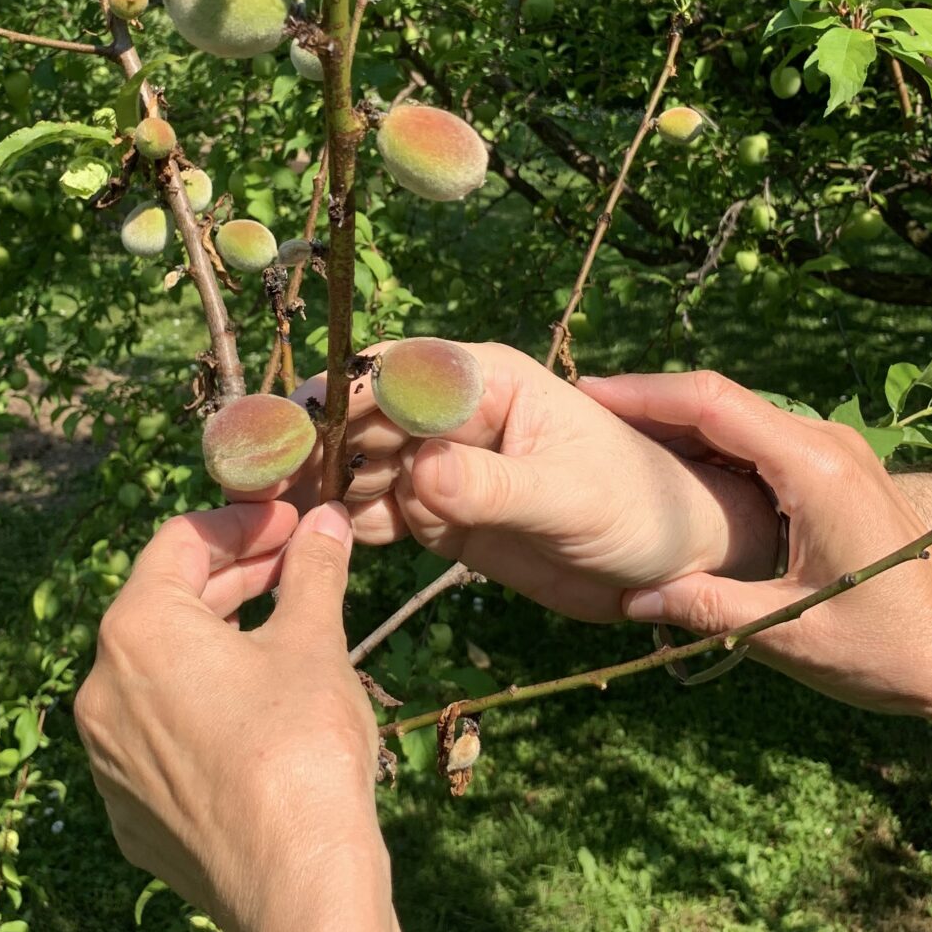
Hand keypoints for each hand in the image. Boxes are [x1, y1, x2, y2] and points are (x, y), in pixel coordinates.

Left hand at [75, 502, 432, 931]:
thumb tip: (327, 521)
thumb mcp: (313, 643)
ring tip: (283, 633)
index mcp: (136, 632)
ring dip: (217, 642)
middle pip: (165, 605)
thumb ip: (313, 571)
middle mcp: (101, 690)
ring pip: (159, 675)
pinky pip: (160, 737)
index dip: (242, 522)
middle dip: (233, 578)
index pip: (180, 542)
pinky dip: (202, 708)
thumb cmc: (302, 747)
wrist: (295, 883)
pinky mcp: (129, 812)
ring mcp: (107, 759)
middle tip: (296, 566)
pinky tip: (257, 713)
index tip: (292, 523)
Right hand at [290, 342, 779, 621]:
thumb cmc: (637, 503)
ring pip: (362, 467)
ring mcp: (443, 465)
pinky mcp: (441, 513)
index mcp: (483, 380)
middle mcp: (452, 414)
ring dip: (322, 488)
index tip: (289, 430)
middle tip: (263, 487)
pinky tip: (327, 540)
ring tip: (279, 518)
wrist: (668, 558)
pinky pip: (381, 512)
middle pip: (361, 420)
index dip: (336, 396)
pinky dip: (353, 524)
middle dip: (313, 447)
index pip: (394, 374)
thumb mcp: (568, 495)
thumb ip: (493, 487)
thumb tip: (421, 476)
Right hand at [581, 371, 931, 719]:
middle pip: (722, 402)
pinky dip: (709, 450)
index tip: (587, 396)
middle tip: (583, 418)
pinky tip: (669, 473)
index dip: (645, 394)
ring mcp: (836, 455)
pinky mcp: (837, 475)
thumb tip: (628, 598)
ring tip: (611, 440)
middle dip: (650, 404)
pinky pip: (760, 445)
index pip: (715, 405)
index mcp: (816, 470)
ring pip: (739, 421)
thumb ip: (707, 608)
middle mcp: (828, 445)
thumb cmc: (891, 649)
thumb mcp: (791, 635)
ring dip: (677, 425)